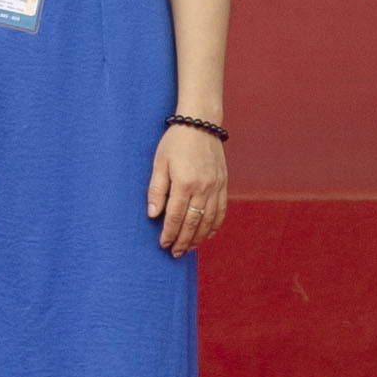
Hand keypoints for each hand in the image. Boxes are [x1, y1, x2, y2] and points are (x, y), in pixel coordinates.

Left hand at [148, 122, 228, 258]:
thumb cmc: (175, 142)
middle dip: (183, 240)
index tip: (163, 244)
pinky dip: (214, 225)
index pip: (176, 216)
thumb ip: (156, 190)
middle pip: (194, 223)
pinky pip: (221, 211)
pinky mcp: (223, 184)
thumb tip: (153, 215)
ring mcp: (216, 187)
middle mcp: (203, 188)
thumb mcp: (159, 162)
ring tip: (188, 248)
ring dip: (199, 237)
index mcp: (185, 183)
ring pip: (209, 220)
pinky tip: (207, 234)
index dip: (169, 233)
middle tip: (175, 253)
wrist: (201, 123)